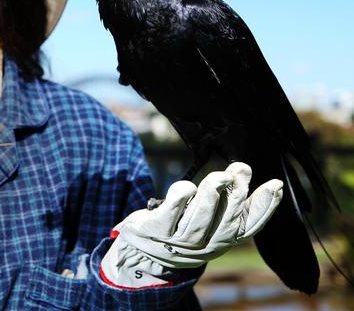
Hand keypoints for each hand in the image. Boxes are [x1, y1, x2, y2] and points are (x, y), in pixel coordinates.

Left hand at [100, 162, 282, 288]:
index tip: (275, 184)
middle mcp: (205, 245)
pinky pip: (170, 214)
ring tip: (219, 176)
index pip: (249, 226)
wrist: (144, 249)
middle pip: (227, 222)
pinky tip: (187, 187)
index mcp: (223, 240)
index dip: (264, 207)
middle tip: (240, 170)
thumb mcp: (209, 218)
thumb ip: (227, 199)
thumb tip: (243, 170)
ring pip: (200, 219)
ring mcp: (180, 240)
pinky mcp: (157, 230)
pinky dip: (179, 199)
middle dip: (236, 195)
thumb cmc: (183, 225)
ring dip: (211, 195)